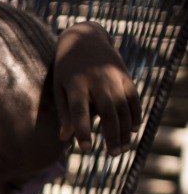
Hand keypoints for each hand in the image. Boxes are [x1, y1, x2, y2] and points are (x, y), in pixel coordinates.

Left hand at [54, 22, 141, 155]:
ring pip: (123, 108)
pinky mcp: (124, 75)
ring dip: (125, 130)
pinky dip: (135, 113)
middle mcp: (97, 81)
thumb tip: (65, 138)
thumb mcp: (59, 88)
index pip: (79, 112)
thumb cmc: (65, 69)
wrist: (84, 38)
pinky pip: (133, 97)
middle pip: (107, 112)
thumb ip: (63, 113)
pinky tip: (133, 129)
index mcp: (76, 85)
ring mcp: (113, 78)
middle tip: (114, 155)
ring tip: (123, 149)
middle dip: (111, 135)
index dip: (83, 131)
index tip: (86, 149)